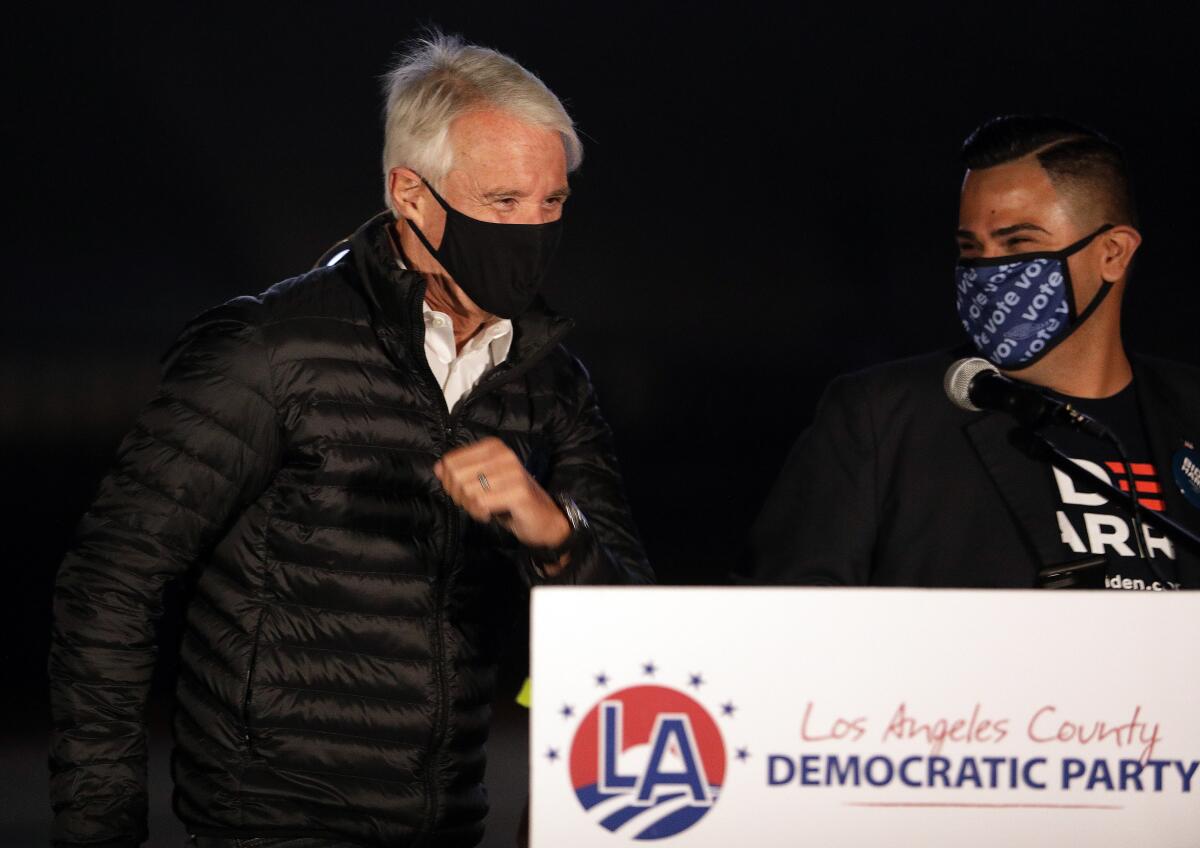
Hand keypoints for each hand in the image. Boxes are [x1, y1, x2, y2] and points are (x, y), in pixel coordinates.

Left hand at [433, 437, 570, 551]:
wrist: (543, 519)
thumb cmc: (509, 499)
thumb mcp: (482, 482)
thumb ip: (460, 472)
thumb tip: (438, 468)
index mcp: (493, 447)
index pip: (450, 461)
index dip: (449, 482)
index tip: (462, 493)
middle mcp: (503, 454)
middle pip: (456, 476)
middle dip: (459, 496)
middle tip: (473, 504)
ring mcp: (513, 472)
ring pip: (468, 491)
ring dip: (471, 507)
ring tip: (484, 509)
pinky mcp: (518, 492)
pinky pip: (482, 504)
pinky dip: (481, 514)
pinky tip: (491, 514)